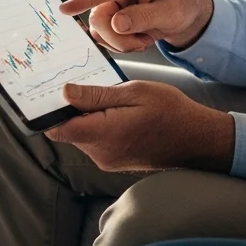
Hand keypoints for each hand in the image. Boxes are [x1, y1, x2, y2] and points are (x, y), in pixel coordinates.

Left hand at [44, 80, 234, 171]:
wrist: (196, 140)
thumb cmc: (170, 112)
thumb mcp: (134, 92)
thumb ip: (97, 95)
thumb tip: (64, 93)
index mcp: (103, 134)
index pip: (57, 128)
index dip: (48, 111)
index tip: (48, 92)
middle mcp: (100, 154)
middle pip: (68, 130)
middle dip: (71, 108)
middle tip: (83, 84)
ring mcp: (107, 160)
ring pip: (81, 134)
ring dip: (87, 115)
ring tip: (108, 96)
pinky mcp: (114, 161)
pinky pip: (95, 140)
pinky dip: (98, 124)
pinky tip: (116, 110)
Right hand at [60, 0, 213, 52]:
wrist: (184, 13)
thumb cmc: (181, 5)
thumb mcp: (171, 12)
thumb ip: (144, 17)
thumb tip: (116, 23)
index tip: (66, 9)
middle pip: (99, 17)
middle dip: (120, 37)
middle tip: (143, 42)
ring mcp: (109, 0)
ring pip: (100, 30)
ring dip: (123, 42)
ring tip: (145, 37)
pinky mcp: (107, 15)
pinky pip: (104, 37)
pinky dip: (122, 44)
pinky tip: (138, 38)